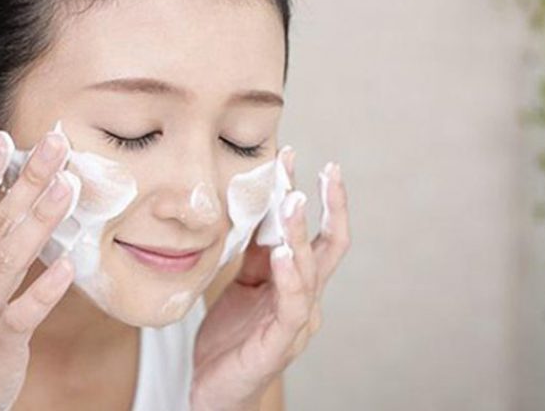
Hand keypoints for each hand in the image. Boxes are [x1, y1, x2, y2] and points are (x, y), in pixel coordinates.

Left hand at [192, 155, 350, 410]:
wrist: (212, 390)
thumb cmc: (229, 338)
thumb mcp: (239, 283)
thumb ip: (254, 251)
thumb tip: (255, 204)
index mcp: (296, 282)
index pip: (313, 232)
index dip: (310, 196)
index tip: (294, 157)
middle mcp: (305, 298)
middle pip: (329, 246)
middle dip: (332, 205)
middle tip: (326, 169)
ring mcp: (296, 323)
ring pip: (310, 270)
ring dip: (300, 233)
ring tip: (292, 199)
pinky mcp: (279, 344)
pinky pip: (291, 306)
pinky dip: (290, 277)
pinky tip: (281, 254)